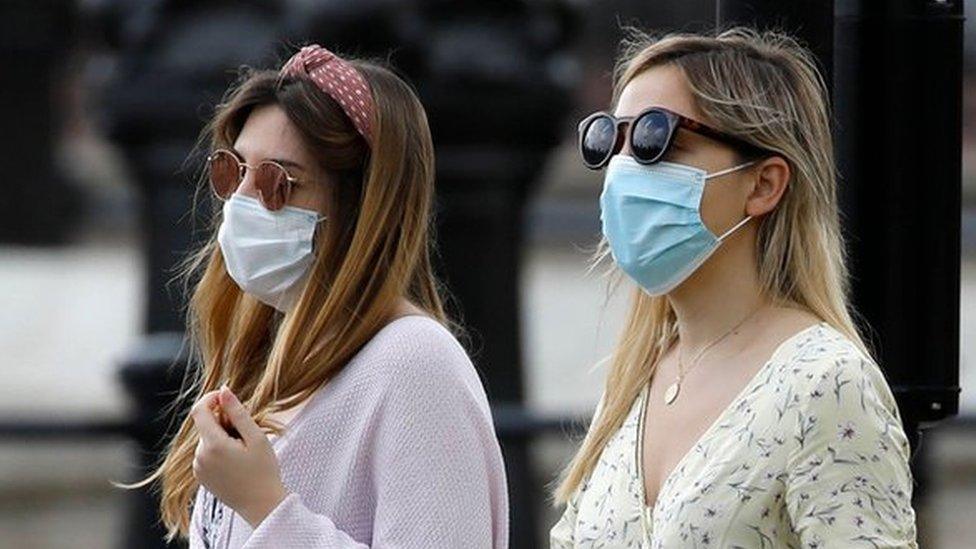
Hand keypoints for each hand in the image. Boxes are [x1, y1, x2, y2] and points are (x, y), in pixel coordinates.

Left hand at [190, 384, 287, 528]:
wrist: (262, 505)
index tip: (226, 397)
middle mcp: (200, 456)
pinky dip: (219, 449)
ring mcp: (198, 467)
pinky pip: (206, 453)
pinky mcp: (201, 476)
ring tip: (243, 450)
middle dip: (223, 420)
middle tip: (246, 432)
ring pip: (207, 438)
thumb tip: (224, 390)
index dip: (211, 398)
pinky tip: (236, 461)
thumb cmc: (263, 471)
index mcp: (213, 445)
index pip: (199, 410)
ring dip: (222, 435)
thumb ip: (237, 412)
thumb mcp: (256, 437)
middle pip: (205, 425)